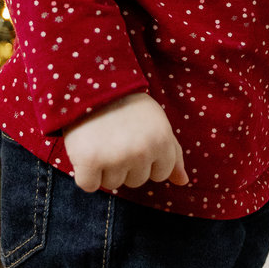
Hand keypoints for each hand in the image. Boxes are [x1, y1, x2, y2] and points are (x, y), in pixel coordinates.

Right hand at [63, 91, 188, 192]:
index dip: (147, 159)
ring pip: (112, 184)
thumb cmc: (127, 104)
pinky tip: (85, 149)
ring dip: (104, 168)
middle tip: (115, 135)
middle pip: (136, 181)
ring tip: (100, 139)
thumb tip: (183, 182)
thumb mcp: (157, 121)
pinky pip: (89, 185)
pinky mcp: (90, 161)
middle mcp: (142, 151)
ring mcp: (116, 157)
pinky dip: (84, 173)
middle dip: (125, 164)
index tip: (136, 138)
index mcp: (161, 140)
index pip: (161, 174)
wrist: (90, 82)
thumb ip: (172, 152)